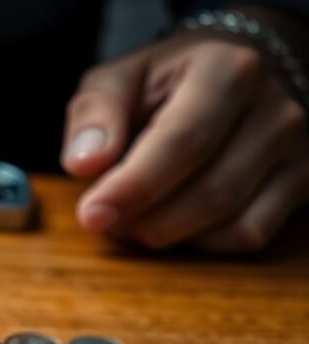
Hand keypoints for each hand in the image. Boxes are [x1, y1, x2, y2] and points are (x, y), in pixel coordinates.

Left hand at [62, 33, 307, 251]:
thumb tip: (85, 165)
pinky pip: (251, 234)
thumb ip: (95, 114)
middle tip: (105, 220)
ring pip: (234, 221)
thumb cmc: (168, 82)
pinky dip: (204, 243)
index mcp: (227, 71)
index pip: (182, 140)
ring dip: (170, 234)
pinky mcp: (303, 182)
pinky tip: (173, 224)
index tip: (92, 214)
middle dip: (147, 219)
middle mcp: (275, 109)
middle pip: (211, 190)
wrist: (235, 75)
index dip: (134, 186)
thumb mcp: (120, 80)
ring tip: (131, 220)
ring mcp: (297, 149)